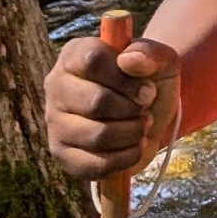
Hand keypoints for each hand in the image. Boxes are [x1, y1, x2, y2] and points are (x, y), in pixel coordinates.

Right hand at [45, 32, 181, 182]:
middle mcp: (56, 86)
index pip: (92, 61)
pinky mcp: (62, 154)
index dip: (126, 79)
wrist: (149, 114)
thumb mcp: (161, 60)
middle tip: (144, 110)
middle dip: (132, 110)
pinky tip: (134, 146)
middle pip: (95, 102)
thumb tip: (129, 60)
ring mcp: (55, 122)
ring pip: (96, 135)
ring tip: (140, 126)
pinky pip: (95, 165)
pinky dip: (125, 158)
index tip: (147, 88)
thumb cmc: (148, 81)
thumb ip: (150, 53)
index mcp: (75, 55)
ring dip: (131, 133)